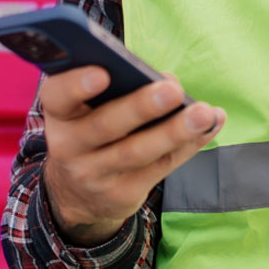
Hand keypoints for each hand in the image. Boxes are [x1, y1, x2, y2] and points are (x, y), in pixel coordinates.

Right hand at [39, 66, 225, 245]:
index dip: (77, 85)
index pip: (57, 97)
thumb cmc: (90, 133)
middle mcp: (70, 147)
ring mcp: (95, 175)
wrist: (78, 195)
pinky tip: (211, 125)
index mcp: (60, 115)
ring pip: (137, 152)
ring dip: (174, 131)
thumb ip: (117, 91)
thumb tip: (167, 80)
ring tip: (204, 113)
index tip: (103, 73)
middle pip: (105, 126)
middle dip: (141, 107)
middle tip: (172, 90)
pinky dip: (190, 145)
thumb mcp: (84, 112)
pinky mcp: (123, 194)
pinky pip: (161, 167)